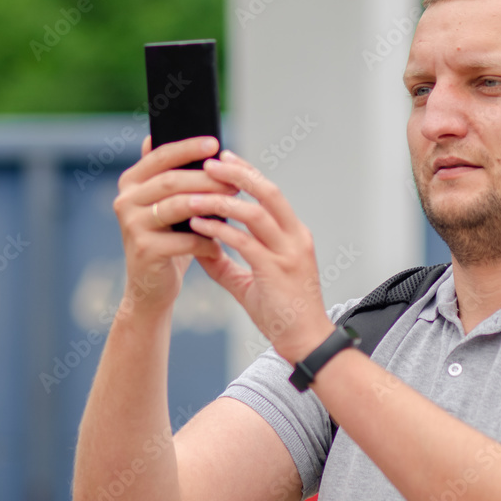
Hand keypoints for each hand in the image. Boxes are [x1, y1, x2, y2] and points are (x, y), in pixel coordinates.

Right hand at [111, 135, 238, 318]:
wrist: (151, 287)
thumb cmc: (168, 239)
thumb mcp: (169, 204)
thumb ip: (174, 174)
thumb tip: (199, 142)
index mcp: (131, 182)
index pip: (160, 155)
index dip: (187, 148)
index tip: (215, 142)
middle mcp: (125, 200)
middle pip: (172, 180)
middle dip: (208, 179)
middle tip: (235, 182)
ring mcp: (132, 225)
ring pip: (179, 206)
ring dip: (211, 204)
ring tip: (234, 205)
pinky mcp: (144, 250)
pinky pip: (185, 239)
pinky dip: (207, 241)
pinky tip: (221, 245)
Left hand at [186, 150, 334, 363]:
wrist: (306, 342)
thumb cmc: (283, 313)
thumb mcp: (251, 282)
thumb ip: (226, 262)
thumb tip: (199, 246)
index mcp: (293, 235)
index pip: (270, 193)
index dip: (247, 173)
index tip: (223, 158)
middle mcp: (295, 238)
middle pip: (268, 192)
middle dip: (238, 173)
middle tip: (210, 162)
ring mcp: (289, 253)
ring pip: (255, 213)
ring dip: (222, 201)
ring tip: (194, 194)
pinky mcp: (277, 271)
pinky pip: (245, 243)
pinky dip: (220, 230)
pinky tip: (199, 225)